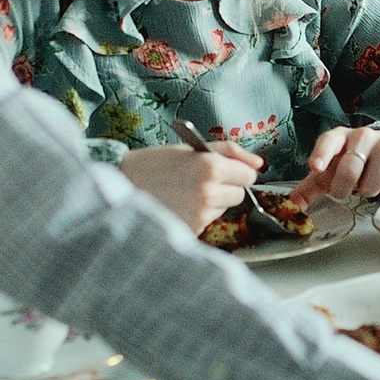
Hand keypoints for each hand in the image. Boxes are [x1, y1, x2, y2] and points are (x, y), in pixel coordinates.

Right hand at [118, 141, 260, 232]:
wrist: (119, 188)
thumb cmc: (152, 164)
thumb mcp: (189, 148)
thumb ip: (228, 151)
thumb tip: (259, 163)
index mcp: (211, 168)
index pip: (249, 175)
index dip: (236, 171)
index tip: (222, 170)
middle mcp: (209, 193)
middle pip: (239, 194)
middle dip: (225, 188)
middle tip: (199, 181)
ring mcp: (201, 215)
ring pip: (223, 209)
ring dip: (211, 203)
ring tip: (183, 193)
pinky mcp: (191, 231)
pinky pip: (206, 222)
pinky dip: (196, 215)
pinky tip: (177, 206)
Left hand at [285, 126, 379, 208]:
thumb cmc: (353, 163)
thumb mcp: (329, 173)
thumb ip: (308, 190)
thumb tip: (288, 207)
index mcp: (339, 137)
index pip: (328, 142)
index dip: (321, 154)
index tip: (315, 168)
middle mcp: (364, 135)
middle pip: (350, 170)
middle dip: (344, 189)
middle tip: (348, 189)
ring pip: (372, 184)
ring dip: (369, 191)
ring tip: (370, 181)